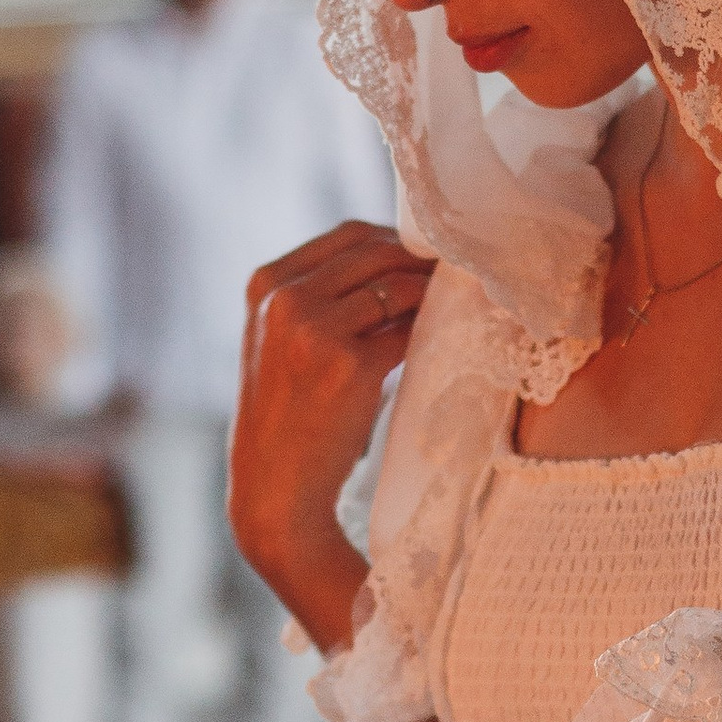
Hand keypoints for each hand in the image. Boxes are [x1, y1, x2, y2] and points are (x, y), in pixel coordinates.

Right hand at [229, 221, 431, 615]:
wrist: (275, 486)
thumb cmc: (288, 415)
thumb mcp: (280, 340)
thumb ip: (320, 295)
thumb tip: (402, 259)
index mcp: (265, 284)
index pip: (346, 235)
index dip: (395, 239)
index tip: (425, 254)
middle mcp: (285, 299)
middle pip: (374, 252)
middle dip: (420, 258)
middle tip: (456, 271)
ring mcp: (315, 329)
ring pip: (396, 286)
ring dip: (430, 290)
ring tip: (454, 299)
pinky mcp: (350, 364)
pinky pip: (408, 330)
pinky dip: (431, 327)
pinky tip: (446, 332)